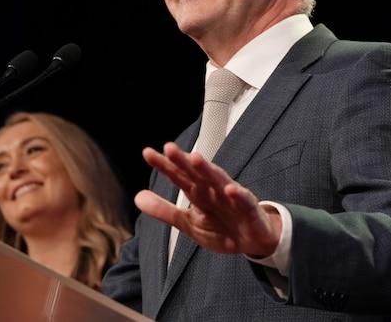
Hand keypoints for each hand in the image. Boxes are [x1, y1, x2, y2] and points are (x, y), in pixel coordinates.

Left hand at [135, 142, 280, 256]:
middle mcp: (212, 190)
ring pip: (218, 181)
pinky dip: (238, 195)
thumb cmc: (221, 228)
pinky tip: (230, 190)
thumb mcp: (188, 223)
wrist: (253, 241)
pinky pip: (243, 201)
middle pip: (196, 173)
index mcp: (197, 193)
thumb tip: (137, 198)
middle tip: (169, 148)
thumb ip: (163, 210)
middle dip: (183, 161)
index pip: (178, 176)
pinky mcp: (248, 209)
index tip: (147, 154)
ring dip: (208, 170)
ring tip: (196, 158)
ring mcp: (231, 198)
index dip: (164, 165)